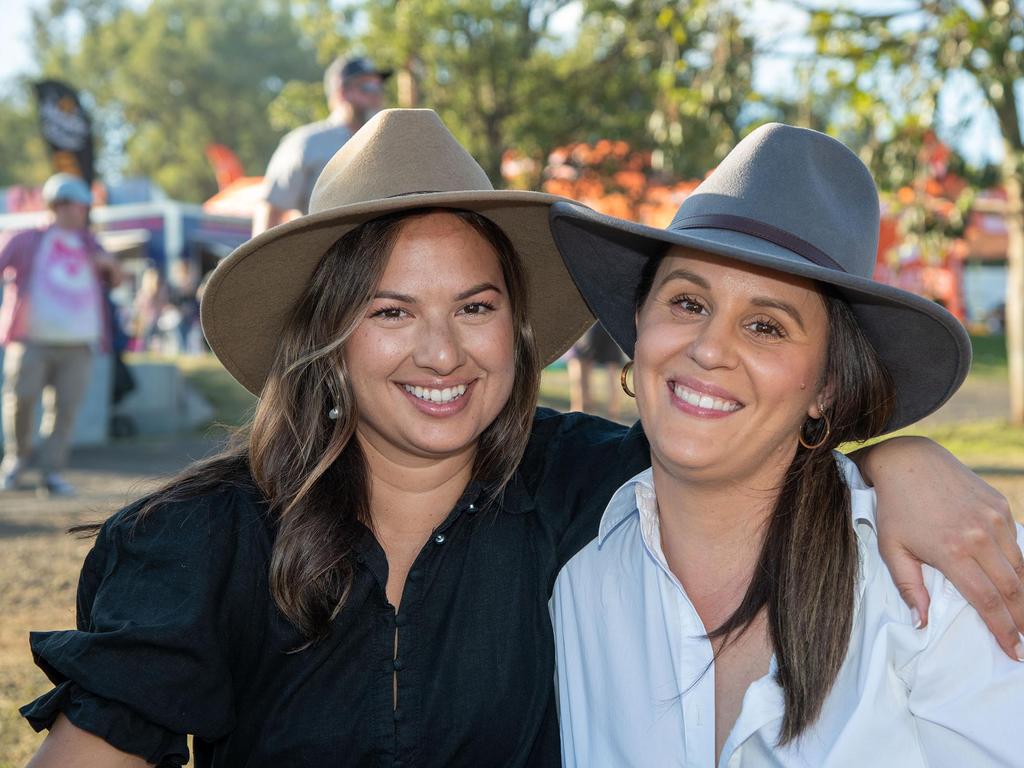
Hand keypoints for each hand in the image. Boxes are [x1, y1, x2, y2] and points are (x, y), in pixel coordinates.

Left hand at [851, 436, 1023, 659]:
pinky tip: (1018, 582)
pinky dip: (1020, 566)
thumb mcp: (890, 549)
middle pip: (1012, 589)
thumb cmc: (895, 508)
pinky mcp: (1001, 506)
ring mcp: (995, 519)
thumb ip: (909, 587)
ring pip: (1020, 568)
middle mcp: (980, 536)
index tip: (1013, 651)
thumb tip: (922, 622)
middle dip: (1021, 620)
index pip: (987, 601)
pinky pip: (1017, 544)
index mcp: (952, 552)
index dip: (1003, 630)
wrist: (908, 461)